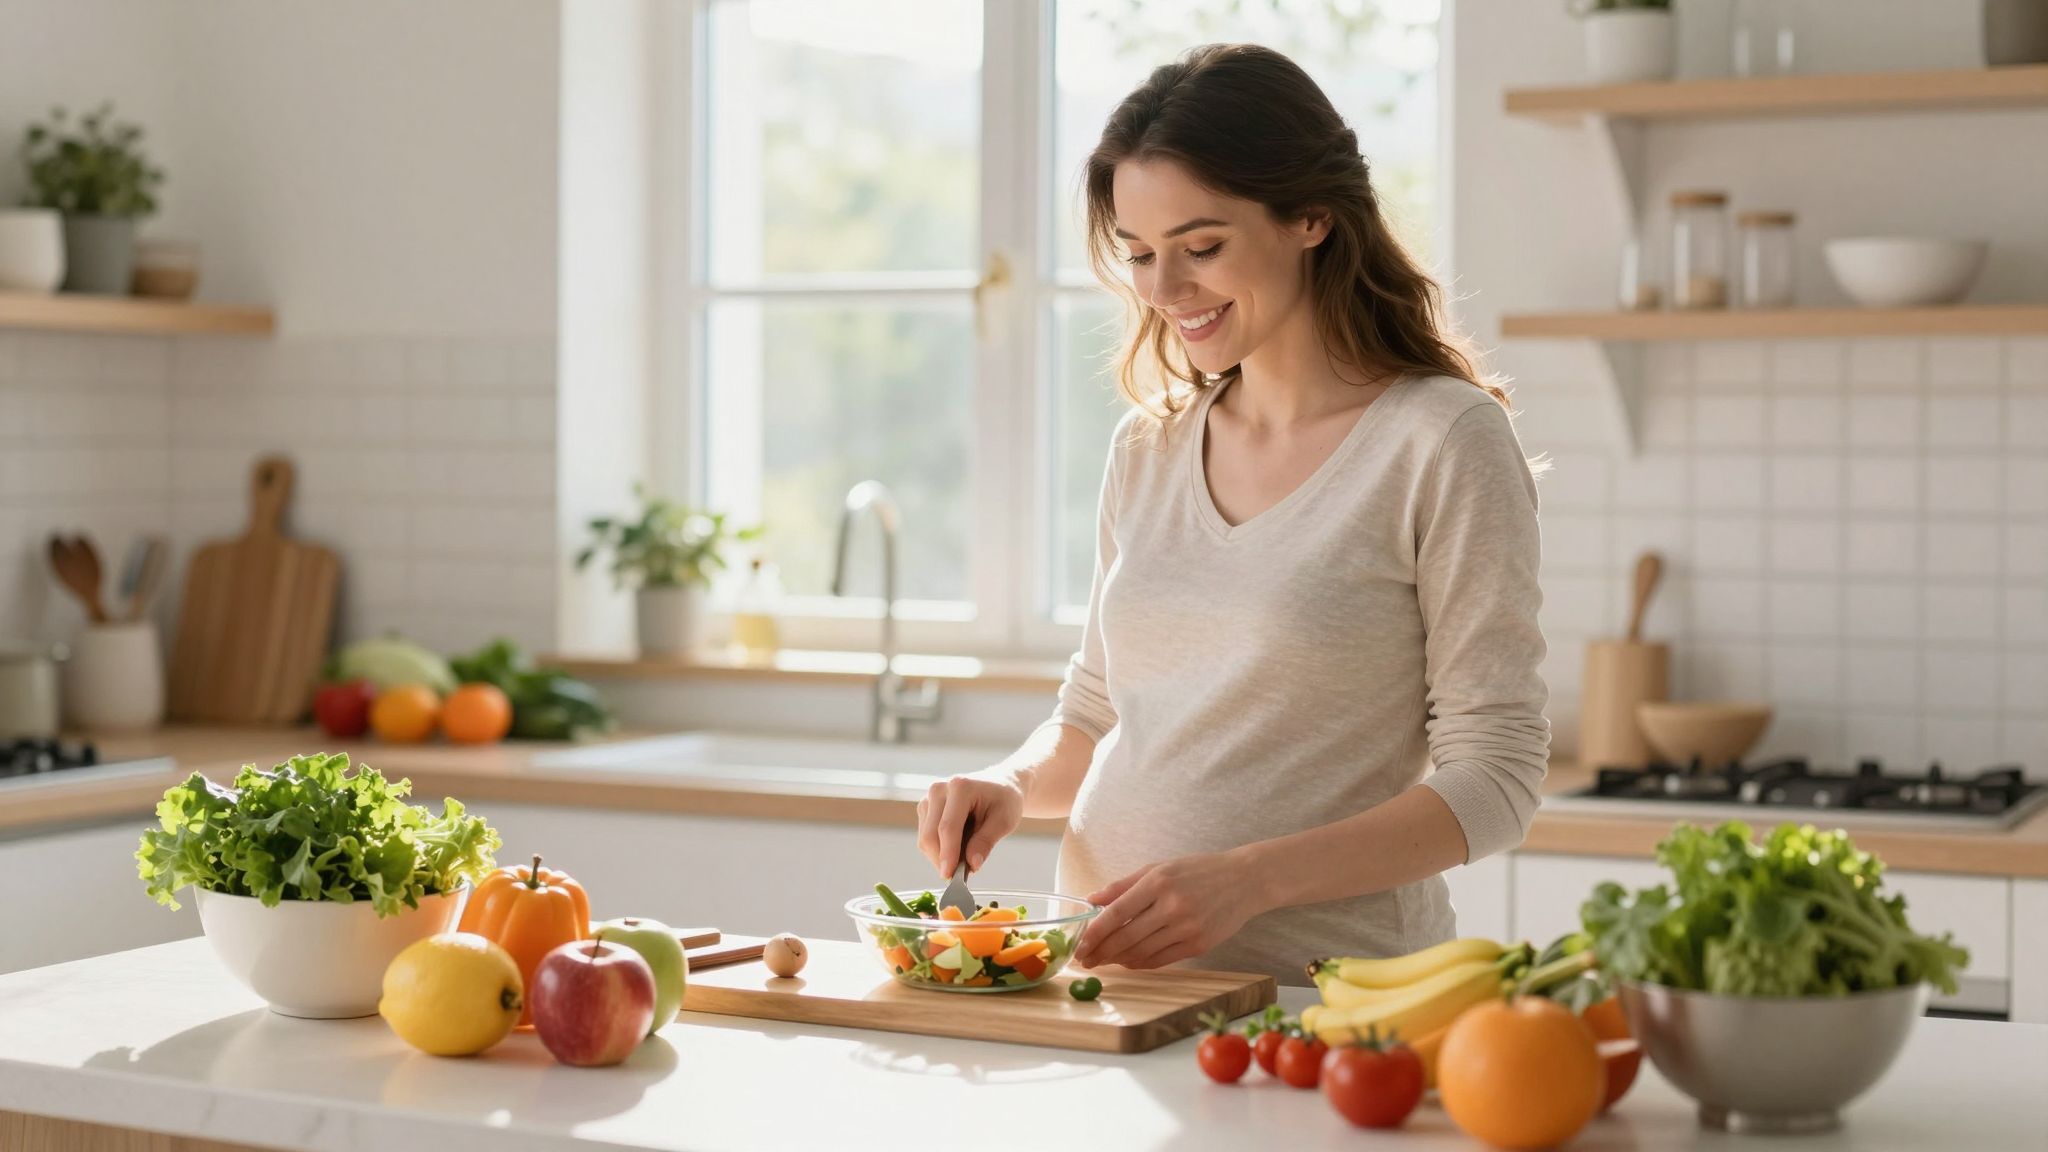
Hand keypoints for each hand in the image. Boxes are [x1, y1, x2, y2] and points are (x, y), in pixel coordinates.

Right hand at [916, 773, 1023, 878]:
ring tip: (967, 856)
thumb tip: (972, 864)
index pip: (948, 827)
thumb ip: (987, 841)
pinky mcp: (925, 808)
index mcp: (960, 786)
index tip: (950, 876)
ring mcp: (928, 798)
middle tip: (961, 876)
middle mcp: (939, 789)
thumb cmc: (1004, 800)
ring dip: (941, 856)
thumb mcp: (1005, 820)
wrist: (999, 784)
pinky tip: (958, 847)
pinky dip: (940, 850)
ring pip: (925, 839)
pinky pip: (926, 837)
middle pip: (930, 835)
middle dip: (942, 860)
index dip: (948, 854)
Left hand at [1075, 851, 1265, 970]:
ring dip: (1118, 960)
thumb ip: (1124, 885)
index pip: (1117, 912)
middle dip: (1101, 952)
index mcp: (1158, 881)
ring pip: (1142, 952)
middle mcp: (1172, 905)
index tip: (1079, 945)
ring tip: (1103, 961)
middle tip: (1085, 960)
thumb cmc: (1198, 871)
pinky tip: (1128, 962)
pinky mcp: (1199, 944)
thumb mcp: (1159, 868)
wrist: (1245, 881)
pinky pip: (1161, 959)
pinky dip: (1140, 963)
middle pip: (1126, 937)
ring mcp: (1187, 927)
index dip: (1095, 932)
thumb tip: (1092, 899)